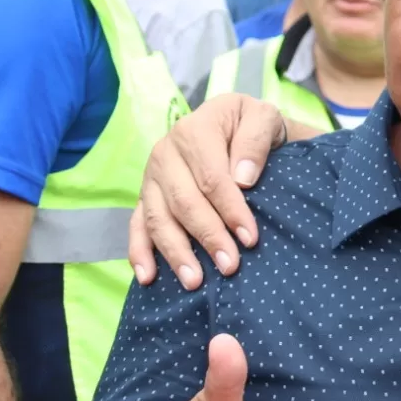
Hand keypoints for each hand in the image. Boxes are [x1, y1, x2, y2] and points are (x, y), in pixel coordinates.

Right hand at [129, 94, 285, 289]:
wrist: (235, 123)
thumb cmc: (251, 124)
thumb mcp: (263, 118)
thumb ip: (255, 142)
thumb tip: (242, 178)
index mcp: (195, 130)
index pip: (211, 178)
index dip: (230, 210)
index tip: (249, 238)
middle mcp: (166, 153)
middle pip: (184, 202)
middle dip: (208, 237)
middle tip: (229, 266)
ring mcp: (151, 176)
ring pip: (158, 218)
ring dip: (175, 253)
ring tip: (195, 282)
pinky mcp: (145, 195)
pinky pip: (137, 225)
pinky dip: (139, 252)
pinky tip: (148, 277)